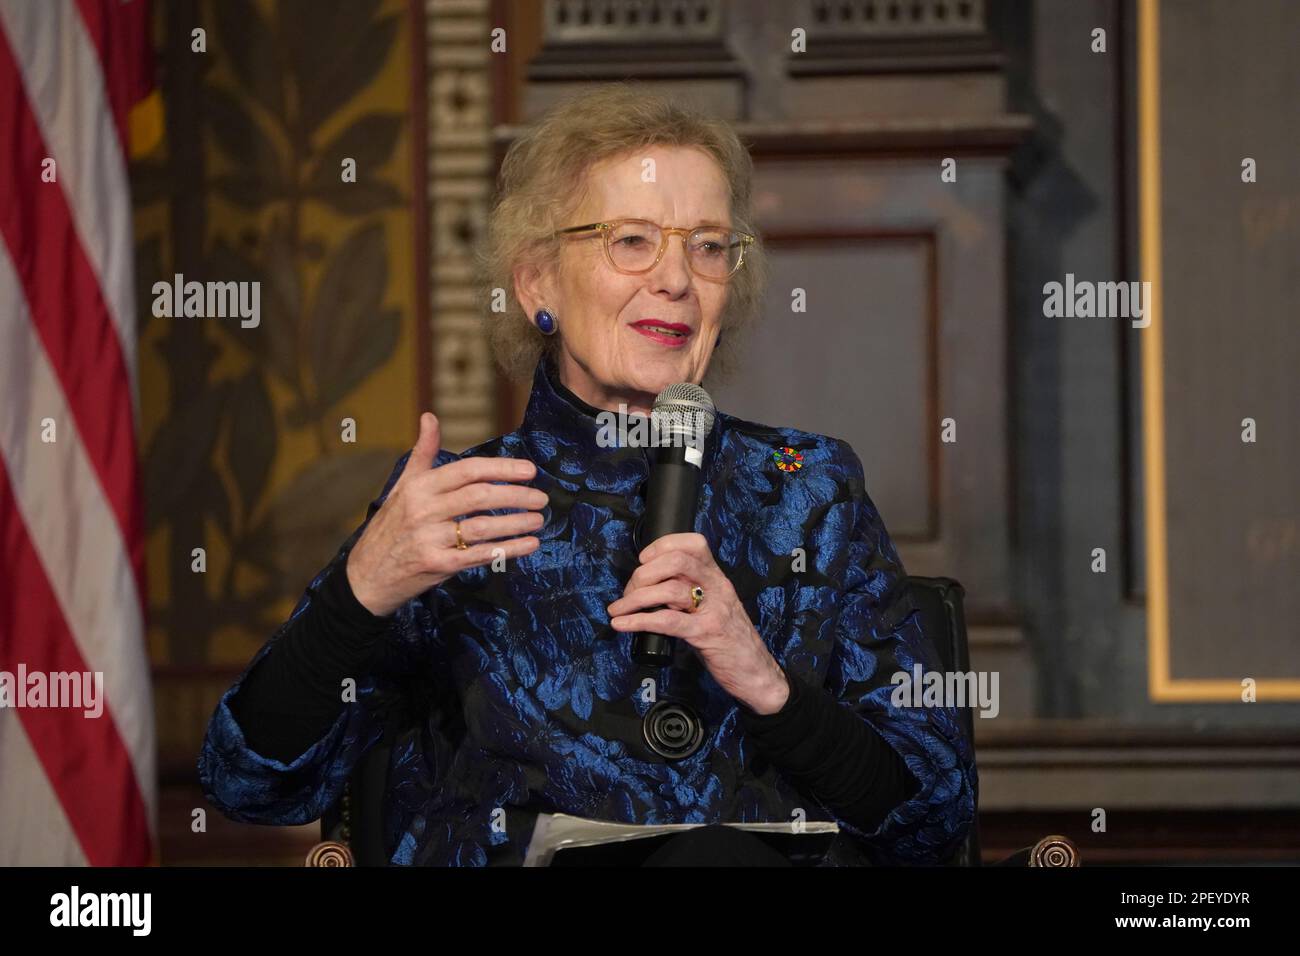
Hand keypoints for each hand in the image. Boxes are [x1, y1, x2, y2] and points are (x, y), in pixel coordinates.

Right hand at [346, 412, 547, 615]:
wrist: (366, 577)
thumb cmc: (389, 528)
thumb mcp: (402, 487)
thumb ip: (422, 453)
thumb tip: (429, 417)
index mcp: (419, 487)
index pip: (467, 471)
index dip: (501, 469)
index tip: (529, 471)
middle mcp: (423, 510)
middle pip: (479, 497)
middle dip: (516, 495)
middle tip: (541, 497)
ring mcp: (430, 538)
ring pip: (483, 526)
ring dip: (516, 523)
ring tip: (539, 520)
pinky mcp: (437, 565)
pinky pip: (480, 555)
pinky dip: (509, 549)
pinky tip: (529, 545)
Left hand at [606, 532, 789, 713]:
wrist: (758, 674)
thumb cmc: (731, 641)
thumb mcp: (714, 608)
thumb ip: (691, 594)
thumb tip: (652, 587)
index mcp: (717, 578)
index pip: (694, 543)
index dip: (663, 545)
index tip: (643, 560)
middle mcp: (717, 588)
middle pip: (678, 560)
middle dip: (644, 573)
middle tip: (629, 591)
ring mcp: (714, 610)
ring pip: (670, 589)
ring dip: (635, 598)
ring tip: (619, 609)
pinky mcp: (706, 634)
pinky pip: (668, 621)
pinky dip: (639, 621)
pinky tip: (623, 624)